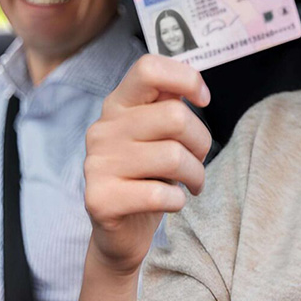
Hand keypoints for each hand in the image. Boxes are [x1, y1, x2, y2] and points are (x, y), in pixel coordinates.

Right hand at [83, 54, 212, 276]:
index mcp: (118, 104)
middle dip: (201, 142)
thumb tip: (193, 87)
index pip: (148, 68)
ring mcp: (97, 163)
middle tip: (197, 160)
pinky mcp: (100, 199)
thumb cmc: (149, 176)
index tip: (202, 100)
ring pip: (173, 157)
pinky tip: (172, 203)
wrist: (122, 232)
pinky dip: (178, 201)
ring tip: (191, 183)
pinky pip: (160, 195)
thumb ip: (169, 105)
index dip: (186, 78)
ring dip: (195, 175)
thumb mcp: (160, 134)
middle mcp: (103, 129)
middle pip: (175, 116)